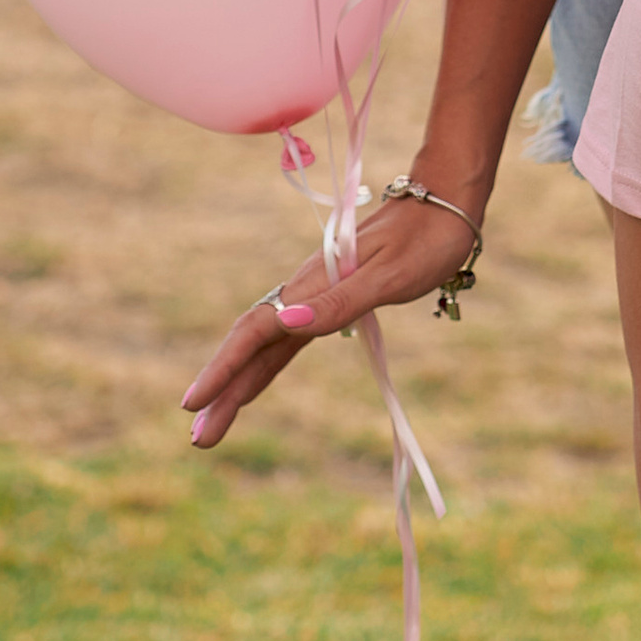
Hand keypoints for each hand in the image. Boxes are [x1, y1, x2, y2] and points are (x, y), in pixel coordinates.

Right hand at [179, 191, 481, 450]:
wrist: (445, 202)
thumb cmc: (426, 239)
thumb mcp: (390, 275)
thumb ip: (340, 301)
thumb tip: (288, 323)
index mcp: (314, 283)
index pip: (256, 330)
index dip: (224, 368)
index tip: (194, 404)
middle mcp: (306, 289)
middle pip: (253, 345)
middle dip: (224, 390)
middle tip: (199, 439)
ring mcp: (315, 295)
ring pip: (267, 345)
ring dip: (239, 384)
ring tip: (213, 424)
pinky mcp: (331, 298)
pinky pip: (287, 340)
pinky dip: (264, 366)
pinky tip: (250, 385)